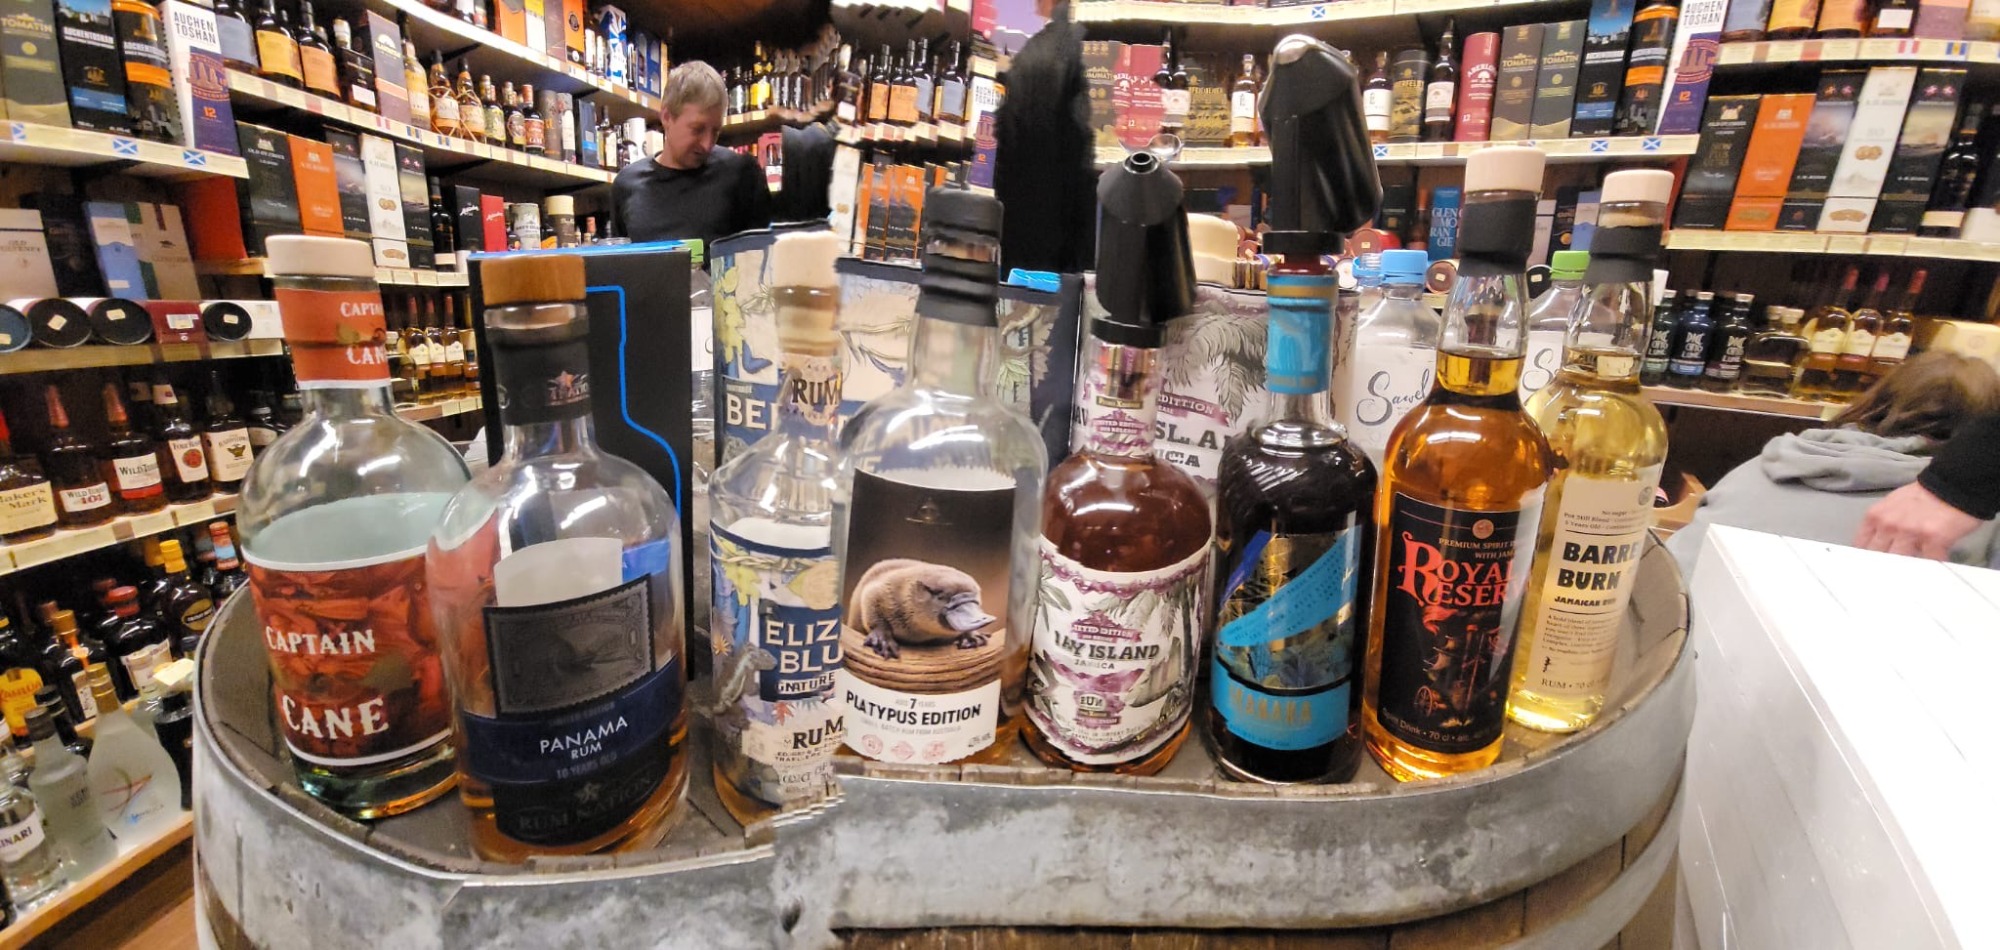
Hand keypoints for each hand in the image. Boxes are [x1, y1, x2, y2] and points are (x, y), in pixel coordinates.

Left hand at [1855, 483, 1983, 560]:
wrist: (1953, 485)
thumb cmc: (1923, 497)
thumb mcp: (1892, 506)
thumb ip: (1881, 525)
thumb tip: (1874, 547)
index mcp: (1875, 517)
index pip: (1860, 546)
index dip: (1865, 560)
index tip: (1869, 569)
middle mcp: (1888, 525)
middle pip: (1877, 558)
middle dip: (1883, 568)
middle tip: (1888, 577)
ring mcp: (1909, 533)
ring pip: (1900, 562)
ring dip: (1906, 568)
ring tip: (1912, 571)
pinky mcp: (1933, 540)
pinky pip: (1928, 562)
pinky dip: (1931, 565)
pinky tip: (1934, 562)